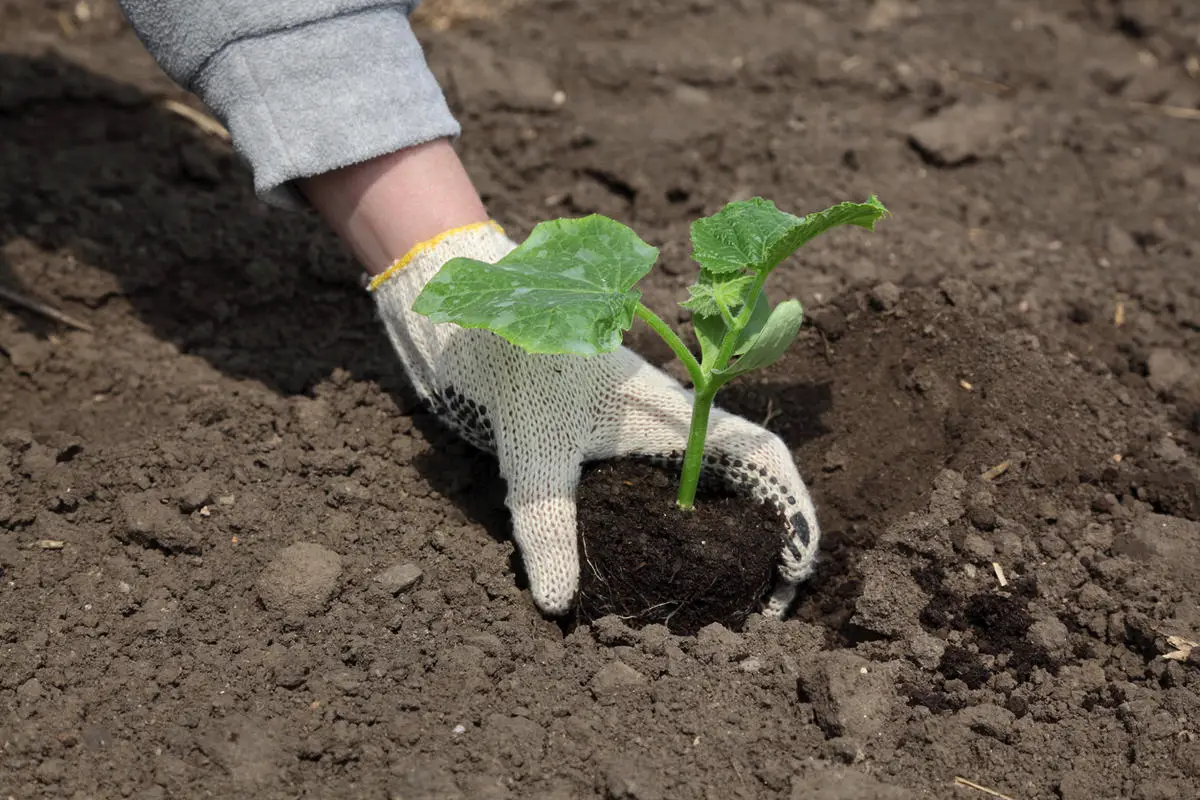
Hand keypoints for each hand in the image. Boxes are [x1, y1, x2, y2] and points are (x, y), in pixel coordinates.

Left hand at [370, 222, 820, 616]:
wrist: (474, 316)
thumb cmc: (514, 365)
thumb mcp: (532, 452)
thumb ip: (546, 527)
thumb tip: (558, 604)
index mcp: (675, 413)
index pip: (763, 457)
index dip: (794, 510)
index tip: (796, 569)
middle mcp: (670, 424)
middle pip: (748, 481)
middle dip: (768, 540)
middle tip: (761, 608)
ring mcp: (642, 435)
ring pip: (710, 489)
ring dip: (727, 539)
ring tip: (721, 602)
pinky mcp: (610, 445)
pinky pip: (665, 493)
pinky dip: (680, 533)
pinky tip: (658, 571)